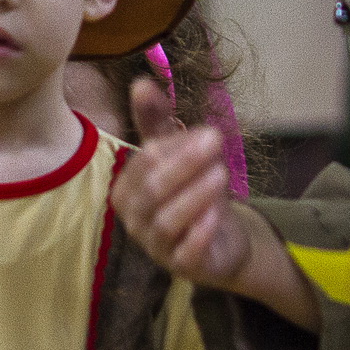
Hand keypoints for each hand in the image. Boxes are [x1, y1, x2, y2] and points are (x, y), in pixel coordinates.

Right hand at [113, 78, 253, 286]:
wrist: (221, 243)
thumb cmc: (194, 195)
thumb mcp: (178, 156)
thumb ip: (157, 123)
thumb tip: (140, 82)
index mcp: (127, 190)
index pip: (144, 162)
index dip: (175, 146)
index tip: (209, 132)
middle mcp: (134, 220)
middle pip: (153, 190)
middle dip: (185, 163)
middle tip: (216, 140)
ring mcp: (155, 246)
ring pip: (167, 220)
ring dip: (195, 195)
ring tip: (222, 174)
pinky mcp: (181, 267)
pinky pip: (185, 252)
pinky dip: (200, 232)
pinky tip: (217, 213)